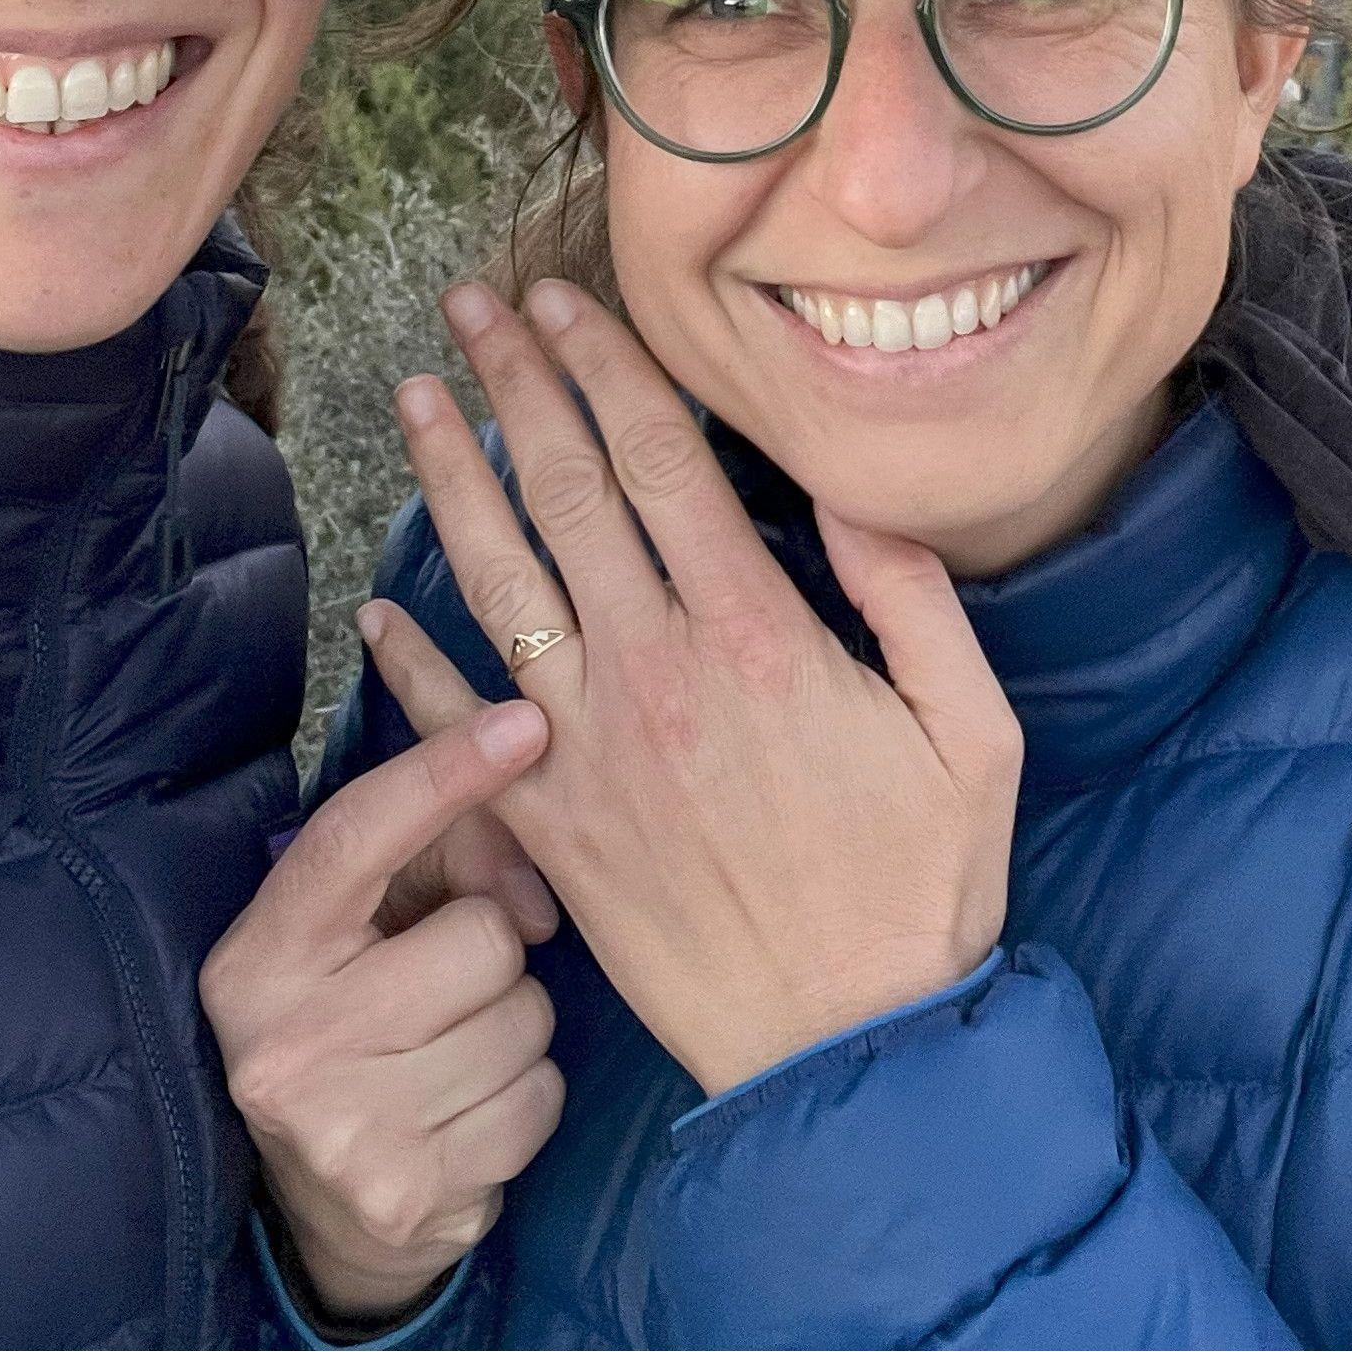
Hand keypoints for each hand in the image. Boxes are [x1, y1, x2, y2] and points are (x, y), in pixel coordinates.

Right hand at [199, 699, 566, 1331]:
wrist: (326, 1211)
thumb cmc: (358, 1024)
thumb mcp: (365, 930)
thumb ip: (441, 861)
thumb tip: (540, 891)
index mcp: (260, 959)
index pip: (353, 839)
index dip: (442, 772)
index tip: (524, 724)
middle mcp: (286, 1043)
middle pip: (481, 938)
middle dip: (492, 952)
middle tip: (446, 986)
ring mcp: (344, 1130)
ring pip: (525, 1019)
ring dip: (516, 1027)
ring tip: (456, 1050)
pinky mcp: (411, 1194)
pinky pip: (539, 1099)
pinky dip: (525, 1098)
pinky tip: (469, 1110)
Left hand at [362, 275, 1022, 1097]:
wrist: (844, 1053)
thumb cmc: (921, 889)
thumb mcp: (971, 730)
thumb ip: (912, 596)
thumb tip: (849, 487)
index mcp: (757, 635)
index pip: (658, 461)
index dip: (604, 365)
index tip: (563, 298)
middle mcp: (655, 674)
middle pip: (563, 493)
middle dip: (513, 384)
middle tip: (471, 303)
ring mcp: (587, 752)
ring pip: (496, 583)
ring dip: (449, 480)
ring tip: (417, 395)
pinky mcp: (547, 829)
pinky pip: (452, 729)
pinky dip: (408, 662)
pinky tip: (380, 603)